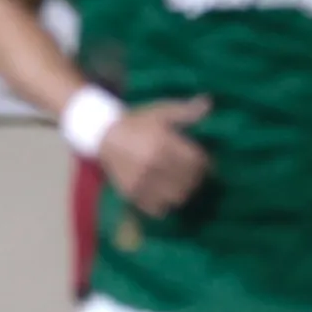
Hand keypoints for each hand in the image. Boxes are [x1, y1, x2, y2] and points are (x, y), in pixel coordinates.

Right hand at [98, 96, 211, 217]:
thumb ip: (186, 111)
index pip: (197, 163)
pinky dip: (166, 205)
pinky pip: (157, 209)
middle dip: (197, 178)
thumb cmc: (137, 122)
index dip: (205, 164)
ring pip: (177, 198)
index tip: (205, 162)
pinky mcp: (131, 194)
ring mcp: (141, 182)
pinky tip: (166, 194)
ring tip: (182, 184)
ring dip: (184, 193)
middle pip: (189, 182)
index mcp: (163, 144)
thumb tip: (208, 102)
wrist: (103, 135)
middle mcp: (152, 165)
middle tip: (195, 174)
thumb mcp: (161, 112)